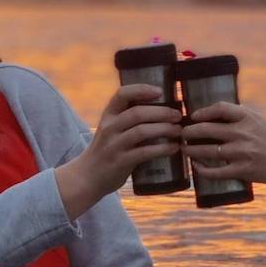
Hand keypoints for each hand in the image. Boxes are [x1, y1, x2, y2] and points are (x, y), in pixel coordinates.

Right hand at [54, 85, 181, 220]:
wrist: (87, 176)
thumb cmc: (107, 150)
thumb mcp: (112, 129)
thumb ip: (129, 119)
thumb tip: (164, 109)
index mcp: (108, 115)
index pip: (122, 94)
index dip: (141, 90)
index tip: (160, 91)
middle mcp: (109, 127)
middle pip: (137, 113)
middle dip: (162, 112)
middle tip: (178, 116)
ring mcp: (113, 145)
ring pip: (141, 131)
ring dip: (164, 129)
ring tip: (178, 131)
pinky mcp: (120, 162)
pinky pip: (144, 152)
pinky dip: (162, 149)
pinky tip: (173, 148)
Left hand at [183, 101, 265, 188]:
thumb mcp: (256, 120)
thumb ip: (236, 115)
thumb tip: (208, 113)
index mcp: (247, 117)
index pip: (219, 108)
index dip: (202, 112)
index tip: (192, 117)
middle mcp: (243, 133)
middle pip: (207, 129)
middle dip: (188, 132)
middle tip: (181, 134)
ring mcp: (241, 152)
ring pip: (207, 151)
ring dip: (191, 151)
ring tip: (184, 149)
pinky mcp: (242, 170)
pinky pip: (215, 171)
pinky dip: (202, 169)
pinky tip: (196, 167)